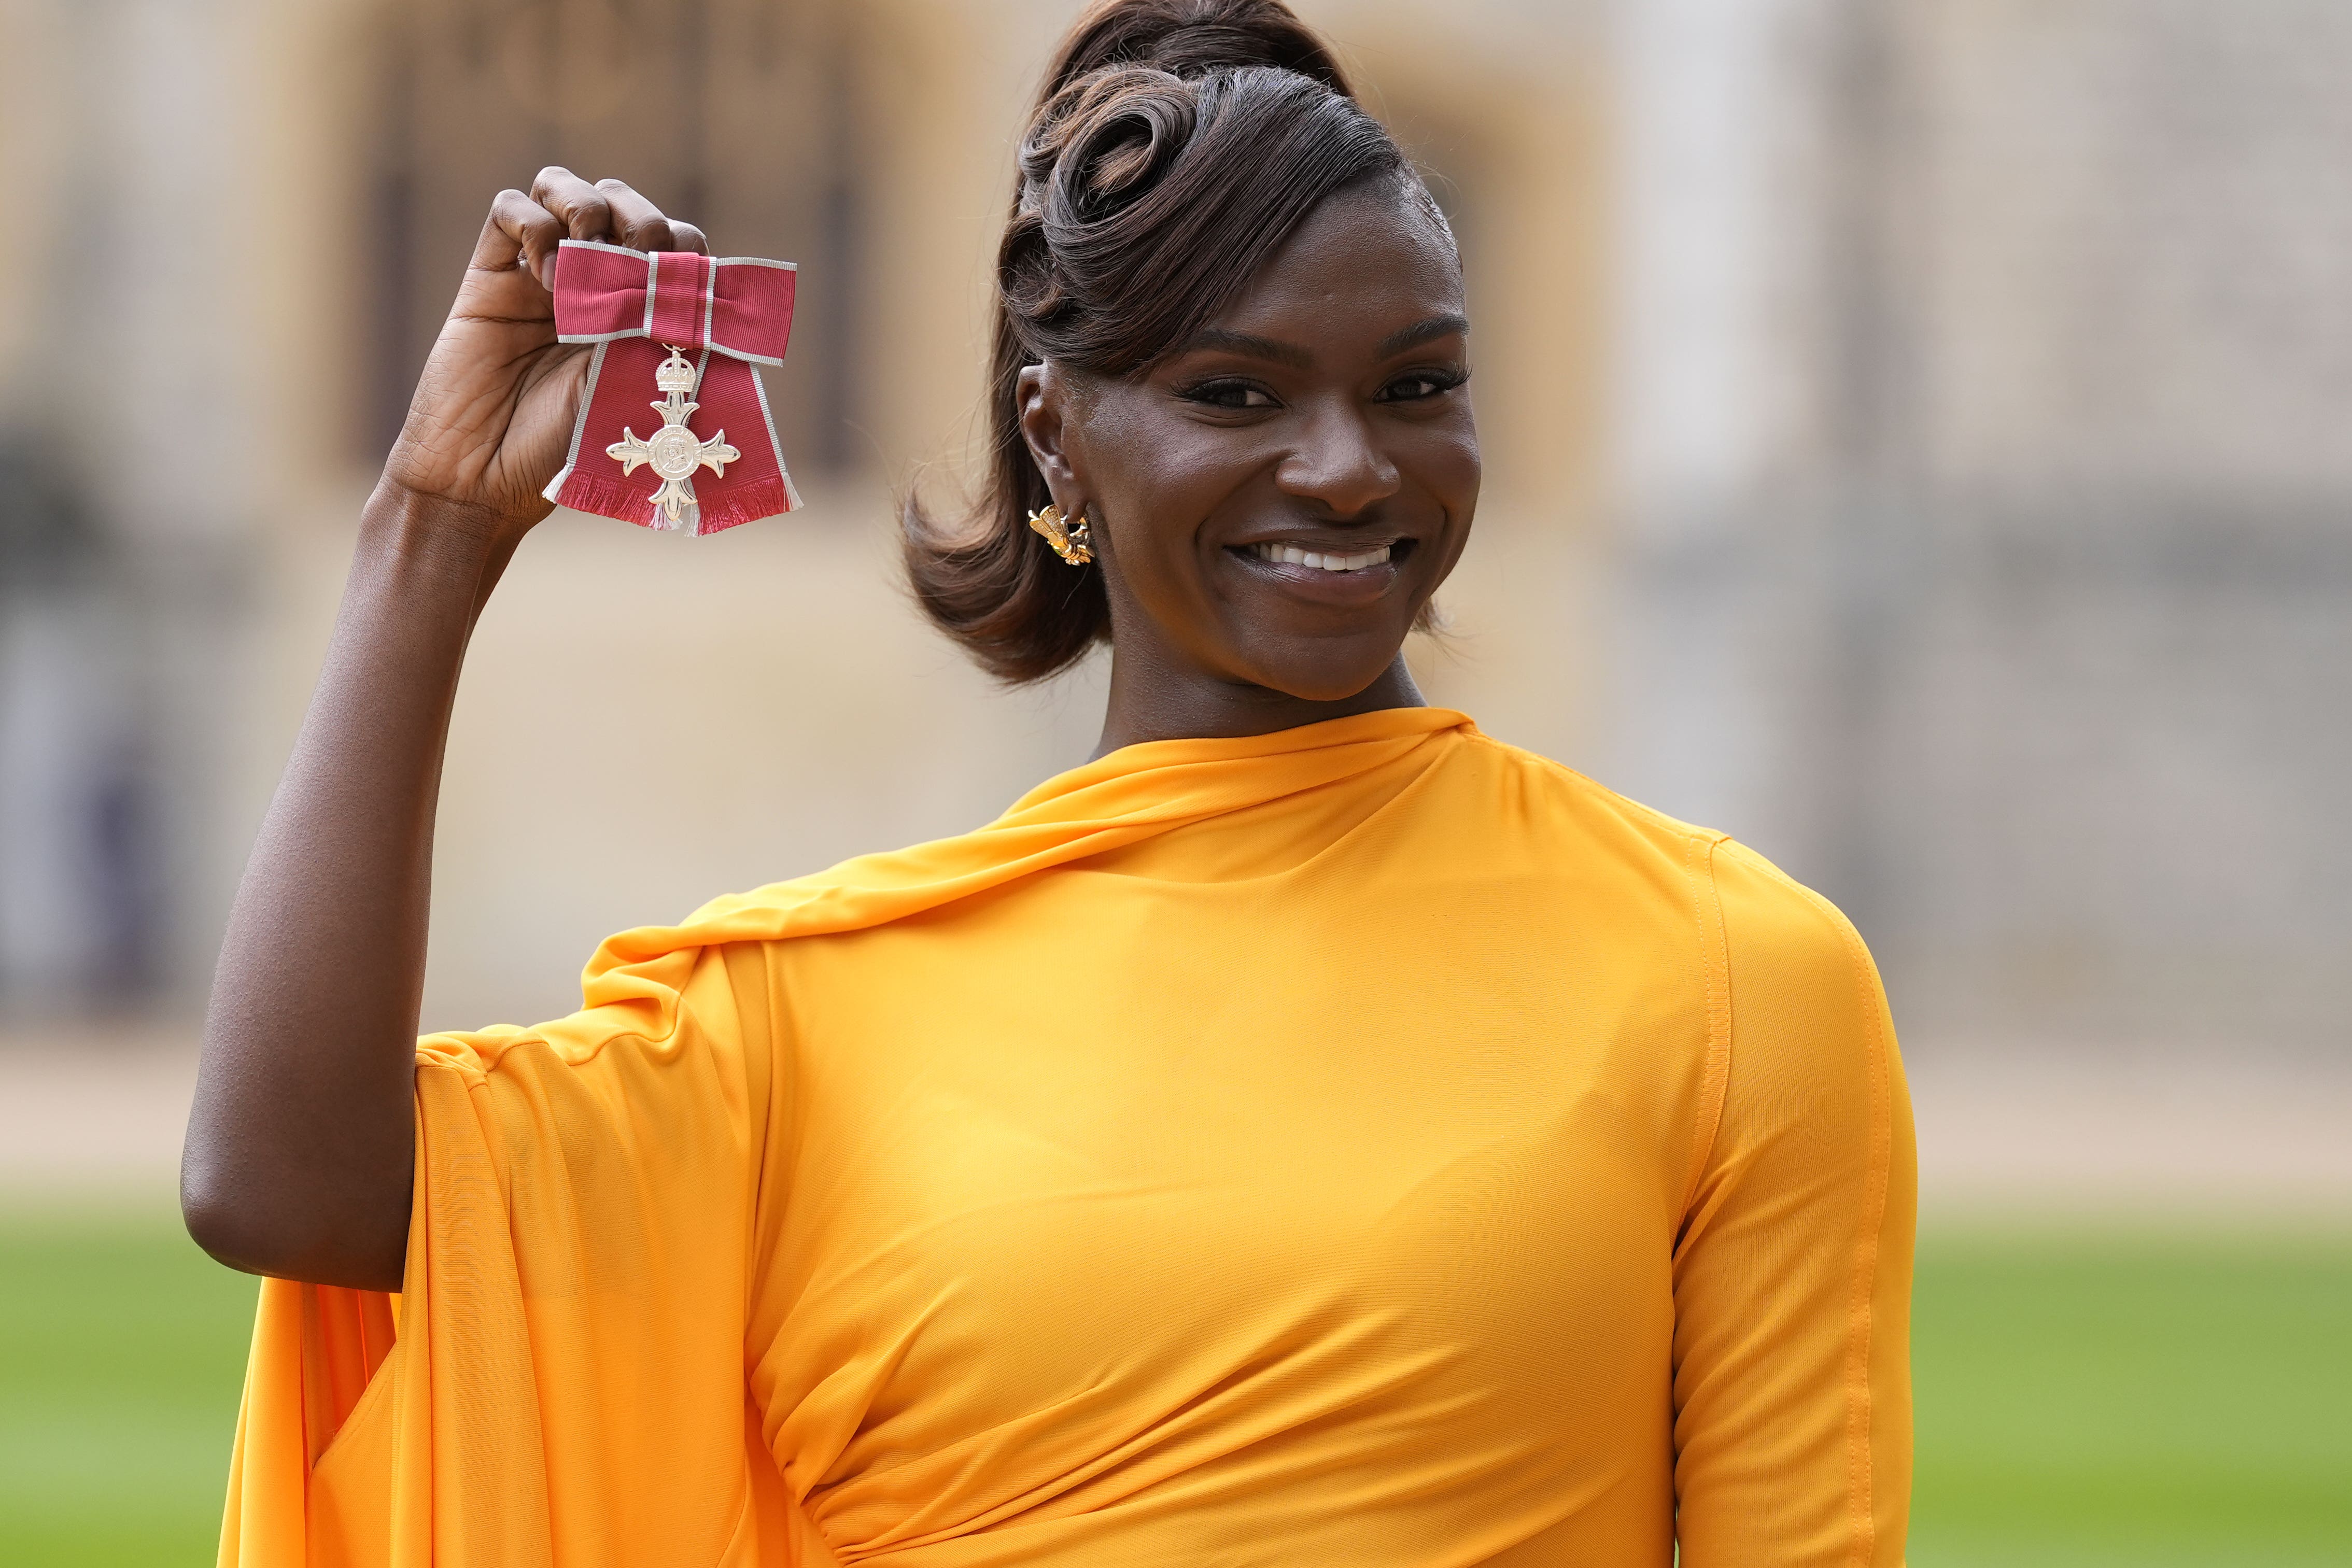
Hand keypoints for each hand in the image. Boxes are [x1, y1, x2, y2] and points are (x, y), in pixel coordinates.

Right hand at [381, 169, 707, 546]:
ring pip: (565, 189)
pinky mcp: (488, 275)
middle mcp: (592, 285)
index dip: (686, 250)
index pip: (675, 246)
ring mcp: (538, 275)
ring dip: (588, 206)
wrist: (484, 479)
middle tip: (642, 258)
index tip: (688, 283)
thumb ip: (659, 339)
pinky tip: (545, 273)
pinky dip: (533, 223)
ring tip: (591, 253)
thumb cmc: (564, 448)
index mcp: (638, 312)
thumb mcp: (633, 390)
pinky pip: (509, 209)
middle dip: (643, 219)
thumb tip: (695, 295)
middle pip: (624, 204)